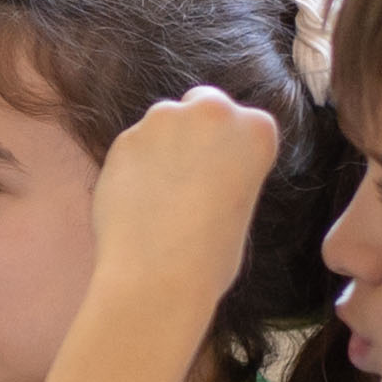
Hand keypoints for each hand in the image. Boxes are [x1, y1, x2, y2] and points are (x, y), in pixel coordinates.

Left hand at [84, 89, 278, 331]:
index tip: (220, 171)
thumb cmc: (211, 256)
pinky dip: (132, 167)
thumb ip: (229, 171)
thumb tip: (205, 165)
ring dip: (160, 147)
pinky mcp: (123, 138)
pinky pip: (131, 147)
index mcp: (257, 129)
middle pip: (201, 105)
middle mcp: (213, 112)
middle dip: (194, 130)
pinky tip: (134, 201)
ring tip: (158, 196)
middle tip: (186, 174)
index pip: (243, 121)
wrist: (158, 275)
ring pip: (161, 123)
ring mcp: (163, 120)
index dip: (227, 147)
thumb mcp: (242, 204)